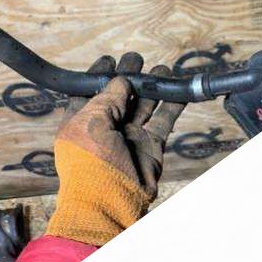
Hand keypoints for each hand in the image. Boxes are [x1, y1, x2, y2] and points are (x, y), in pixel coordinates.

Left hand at [46, 52, 185, 245]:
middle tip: (137, 59)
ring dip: (153, 87)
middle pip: (119, 96)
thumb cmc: (90, 164)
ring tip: (161, 70)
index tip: (109, 60)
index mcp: (81, 122)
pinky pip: (163, 120)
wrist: (109, 202)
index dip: (98, 75)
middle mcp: (105, 128)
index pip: (89, 92)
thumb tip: (122, 80)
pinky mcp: (150, 146)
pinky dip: (173, 105)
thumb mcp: (90, 122)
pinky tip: (180, 90)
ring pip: (144, 105)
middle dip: (129, 77)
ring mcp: (129, 137)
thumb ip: (108, 98)